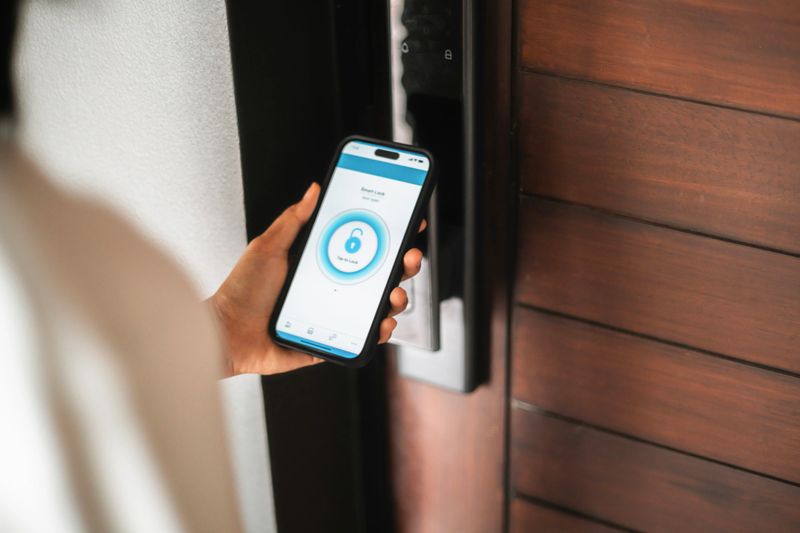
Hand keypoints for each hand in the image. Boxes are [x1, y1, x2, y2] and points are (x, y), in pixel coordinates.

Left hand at [210, 182, 424, 376]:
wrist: (226, 333)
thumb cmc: (242, 292)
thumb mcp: (268, 247)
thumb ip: (293, 220)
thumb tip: (314, 190)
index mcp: (320, 264)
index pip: (362, 248)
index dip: (388, 237)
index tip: (408, 224)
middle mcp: (332, 288)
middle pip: (379, 275)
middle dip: (403, 264)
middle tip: (408, 256)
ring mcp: (334, 315)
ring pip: (377, 306)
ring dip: (396, 298)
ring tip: (393, 293)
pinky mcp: (331, 341)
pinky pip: (363, 338)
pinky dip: (379, 331)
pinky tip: (382, 322)